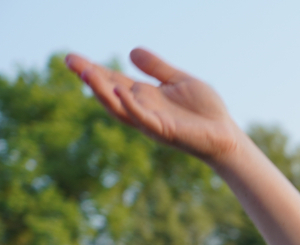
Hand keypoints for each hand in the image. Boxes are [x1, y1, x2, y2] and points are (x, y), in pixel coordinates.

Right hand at [65, 49, 243, 164]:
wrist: (227, 135)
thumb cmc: (205, 111)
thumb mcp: (179, 81)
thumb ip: (157, 68)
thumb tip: (131, 51)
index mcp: (144, 97)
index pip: (113, 80)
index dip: (93, 70)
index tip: (72, 58)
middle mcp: (142, 109)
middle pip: (109, 93)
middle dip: (90, 78)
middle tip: (70, 61)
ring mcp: (151, 121)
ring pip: (119, 108)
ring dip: (102, 92)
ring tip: (86, 73)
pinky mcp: (164, 131)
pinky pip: (143, 118)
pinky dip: (130, 105)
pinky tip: (120, 90)